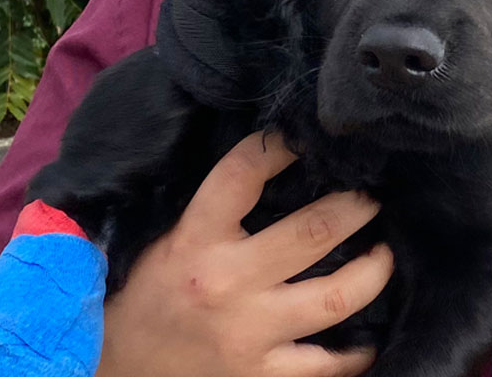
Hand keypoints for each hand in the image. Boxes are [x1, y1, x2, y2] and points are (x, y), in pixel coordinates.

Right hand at [95, 132, 392, 376]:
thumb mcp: (161, 242)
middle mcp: (227, 283)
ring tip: (385, 252)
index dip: (280, 147)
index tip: (305, 138)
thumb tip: (265, 162)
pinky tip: (370, 333)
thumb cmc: (139, 300)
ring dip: (374, 269)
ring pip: (337, 296)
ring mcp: (249, 333)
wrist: (106, 373)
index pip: (243, 173)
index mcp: (194, 240)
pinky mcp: (260, 376)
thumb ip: (208, 209)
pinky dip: (357, 351)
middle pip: (314, 232)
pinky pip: (327, 365)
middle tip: (372, 196)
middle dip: (357, 206)